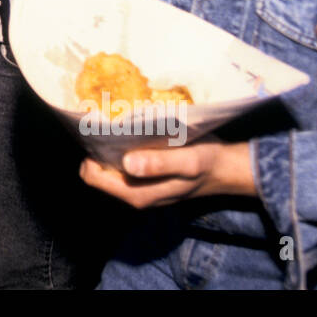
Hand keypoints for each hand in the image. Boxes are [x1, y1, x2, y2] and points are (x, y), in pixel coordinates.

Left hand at [79, 141, 255, 208]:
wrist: (226, 169)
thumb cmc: (207, 163)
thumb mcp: (188, 161)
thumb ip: (159, 164)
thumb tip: (127, 164)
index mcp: (139, 194)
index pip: (94, 178)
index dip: (90, 155)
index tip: (96, 131)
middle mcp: (134, 194)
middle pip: (96, 173)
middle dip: (96, 149)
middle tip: (103, 123)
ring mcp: (139, 188)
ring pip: (108, 169)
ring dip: (108, 149)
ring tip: (113, 124)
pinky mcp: (145, 179)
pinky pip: (121, 166)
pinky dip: (119, 149)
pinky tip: (127, 133)